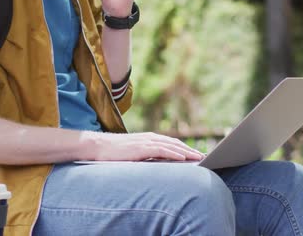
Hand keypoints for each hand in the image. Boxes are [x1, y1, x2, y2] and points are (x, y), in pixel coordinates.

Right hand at [89, 132, 204, 160]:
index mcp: (148, 139)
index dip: (185, 148)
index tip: (196, 154)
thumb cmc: (113, 153)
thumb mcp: (133, 154)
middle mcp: (150, 138)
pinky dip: (174, 154)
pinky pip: (162, 150)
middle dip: (190, 150)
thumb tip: (158, 164)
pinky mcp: (141, 147)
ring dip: (186, 152)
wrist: (98, 147)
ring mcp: (146, 141)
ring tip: (198, 158)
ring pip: (171, 146)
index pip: (171, 143)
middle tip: (203, 156)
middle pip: (175, 143)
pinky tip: (183, 159)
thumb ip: (146, 155)